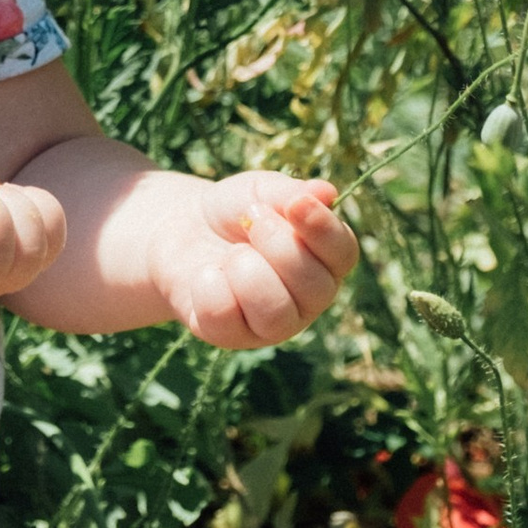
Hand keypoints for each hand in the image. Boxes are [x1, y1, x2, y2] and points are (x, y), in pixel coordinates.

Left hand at [152, 170, 356, 350]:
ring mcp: (272, 324)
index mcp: (325, 260)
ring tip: (232, 253)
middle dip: (279, 247)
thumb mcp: (259, 191)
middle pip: (316, 288)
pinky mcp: (232, 336)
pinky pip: (226, 319)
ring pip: (276, 315)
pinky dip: (210, 286)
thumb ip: (289, 193)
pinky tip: (207, 272)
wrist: (185, 230)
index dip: (323, 230)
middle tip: (253, 220)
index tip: (297, 204)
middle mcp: (308, 298)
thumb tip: (325, 192)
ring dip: (248, 273)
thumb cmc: (235, 211)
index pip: (343, 253)